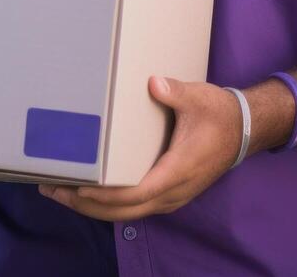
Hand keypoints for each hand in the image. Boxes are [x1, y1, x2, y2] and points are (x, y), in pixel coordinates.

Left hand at [38, 75, 240, 220]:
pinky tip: (86, 193)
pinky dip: (107, 205)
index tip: (78, 187)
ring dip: (92, 207)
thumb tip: (154, 83)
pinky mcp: (168, 194)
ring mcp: (171, 197)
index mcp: (178, 170)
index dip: (105, 195)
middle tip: (51, 189)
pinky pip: (133, 208)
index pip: (136, 193)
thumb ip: (176, 92)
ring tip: (59, 192)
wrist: (245, 131)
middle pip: (123, 211)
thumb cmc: (219, 114)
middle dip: (85, 204)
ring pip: (126, 214)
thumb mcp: (199, 99)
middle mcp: (173, 191)